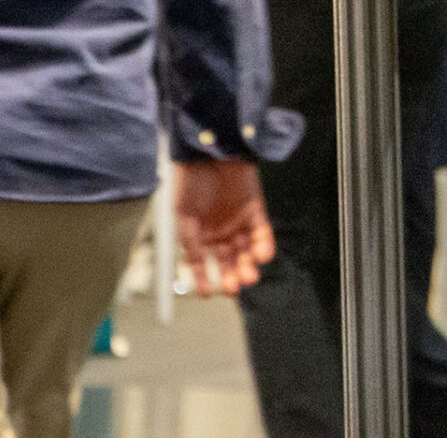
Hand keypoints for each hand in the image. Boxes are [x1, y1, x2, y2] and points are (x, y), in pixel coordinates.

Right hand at [174, 159, 274, 296]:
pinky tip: (261, 254)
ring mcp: (238, 222)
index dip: (205, 280)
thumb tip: (192, 266)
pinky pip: (261, 233)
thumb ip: (189, 242)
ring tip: (248, 276)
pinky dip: (263, 245)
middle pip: (229, 260)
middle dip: (232, 276)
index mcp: (199, 235)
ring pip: (246, 251)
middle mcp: (219, 232)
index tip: (208, 294)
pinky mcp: (255, 211)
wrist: (211, 153)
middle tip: (234, 287)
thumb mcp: (183, 216)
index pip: (203, 264)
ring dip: (248, 265)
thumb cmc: (191, 183)